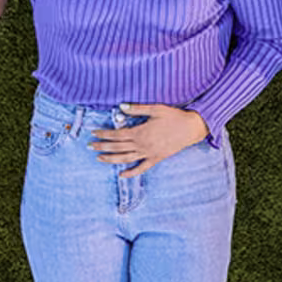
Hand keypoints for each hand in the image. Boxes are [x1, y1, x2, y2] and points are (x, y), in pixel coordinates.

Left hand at [91, 104, 209, 176]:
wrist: (191, 128)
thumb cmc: (174, 116)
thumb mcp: (155, 109)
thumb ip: (137, 109)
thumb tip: (121, 107)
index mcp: (140, 132)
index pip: (117, 134)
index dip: (104, 134)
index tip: (94, 133)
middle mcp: (142, 145)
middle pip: (118, 147)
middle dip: (102, 146)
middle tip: (89, 145)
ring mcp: (149, 154)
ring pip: (125, 158)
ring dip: (111, 159)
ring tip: (99, 158)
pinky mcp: (156, 159)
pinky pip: (141, 168)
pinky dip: (131, 173)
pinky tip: (121, 174)